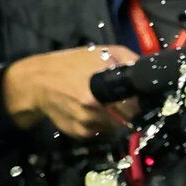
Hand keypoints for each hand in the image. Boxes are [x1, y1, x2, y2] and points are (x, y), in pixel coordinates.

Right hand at [1, 46, 136, 138]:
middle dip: (129, 111)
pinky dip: (100, 125)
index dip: (140, 101)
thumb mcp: (102, 52)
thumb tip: (149, 69)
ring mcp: (86, 124)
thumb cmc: (71, 64)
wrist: (36, 83)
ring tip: (103, 104)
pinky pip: (101, 133)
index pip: (136, 105)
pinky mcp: (79, 133)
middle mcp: (95, 109)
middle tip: (121, 101)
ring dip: (115, 119)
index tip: (138, 96)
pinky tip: (91, 112)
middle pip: (129, 119)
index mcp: (102, 89)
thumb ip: (129, 59)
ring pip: (116, 128)